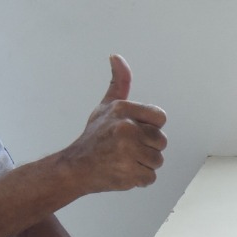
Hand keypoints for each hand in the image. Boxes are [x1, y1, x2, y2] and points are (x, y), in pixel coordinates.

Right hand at [64, 55, 168, 192]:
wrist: (75, 167)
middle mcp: (126, 128)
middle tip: (126, 149)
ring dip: (144, 164)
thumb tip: (116, 56)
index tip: (135, 132)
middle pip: (161, 141)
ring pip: (157, 160)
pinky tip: (123, 172)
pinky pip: (150, 177)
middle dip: (148, 148)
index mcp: (123, 109)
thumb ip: (119, 83)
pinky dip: (139, 179)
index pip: (160, 118)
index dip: (150, 127)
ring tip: (124, 160)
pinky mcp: (129, 173)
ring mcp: (128, 151)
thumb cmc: (94, 137)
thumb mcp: (106, 106)